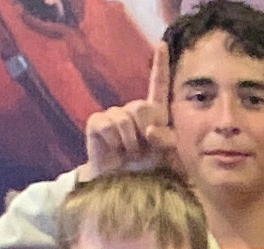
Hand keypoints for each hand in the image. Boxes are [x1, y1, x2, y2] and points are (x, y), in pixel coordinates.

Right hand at [82, 40, 174, 176]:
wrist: (122, 188)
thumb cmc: (146, 172)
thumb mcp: (166, 158)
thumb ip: (167, 140)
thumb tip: (149, 131)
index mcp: (154, 115)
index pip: (158, 85)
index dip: (160, 66)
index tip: (162, 46)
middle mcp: (132, 110)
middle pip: (142, 107)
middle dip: (145, 132)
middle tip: (142, 152)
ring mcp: (113, 115)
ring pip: (125, 119)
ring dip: (130, 143)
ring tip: (128, 154)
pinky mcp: (97, 123)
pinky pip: (108, 125)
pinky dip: (113, 141)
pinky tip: (113, 150)